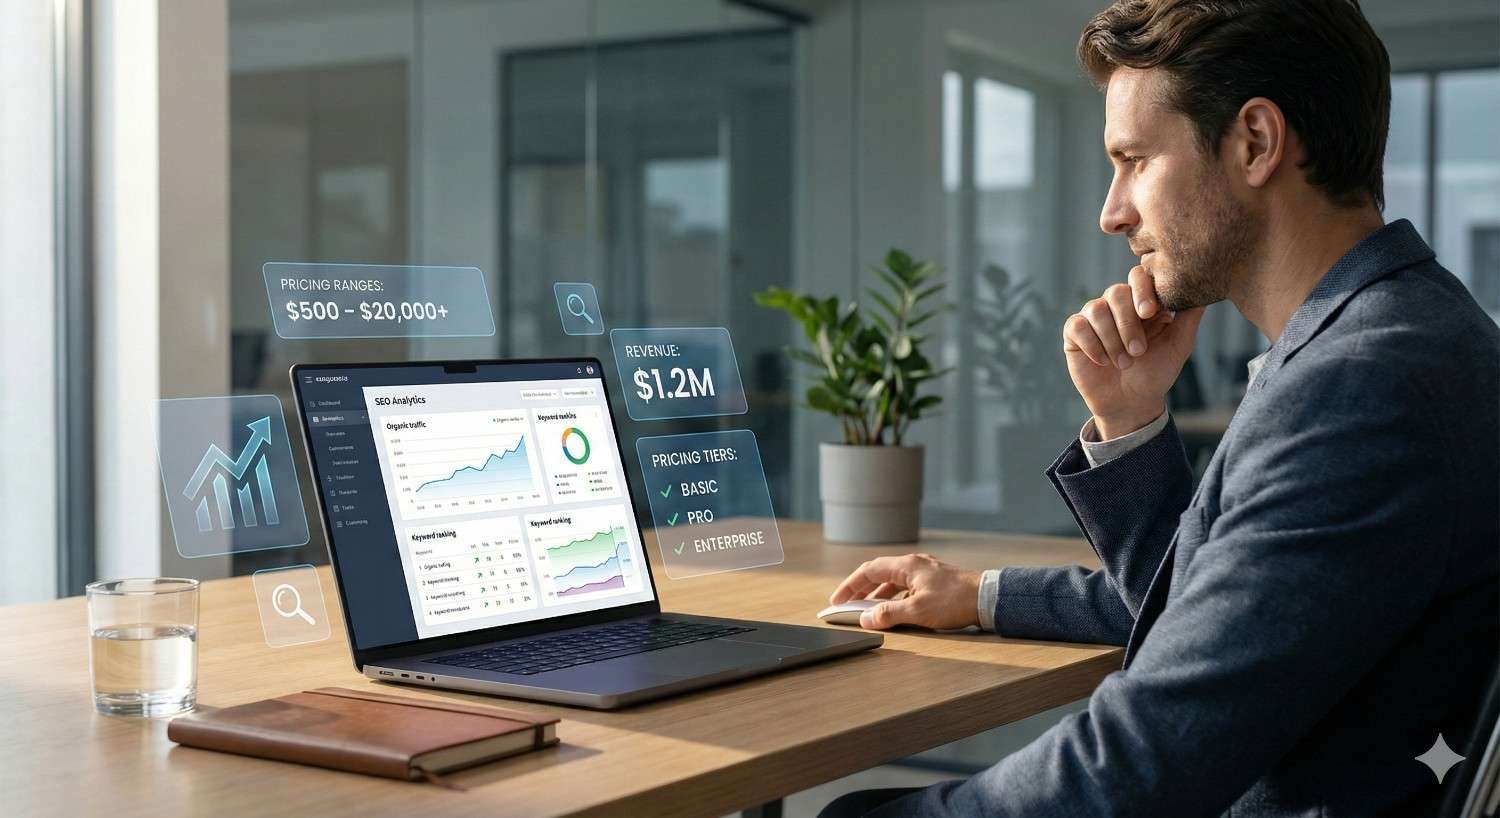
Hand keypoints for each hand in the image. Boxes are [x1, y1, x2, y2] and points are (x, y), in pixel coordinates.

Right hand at [828, 553, 981, 630]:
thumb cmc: (955, 601)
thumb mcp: (917, 611)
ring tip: (867, 609)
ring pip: (892, 581)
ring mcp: (925, 572)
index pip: (868, 571)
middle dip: (860, 589)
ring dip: (877, 594)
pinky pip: (905, 587)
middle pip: (878, 573)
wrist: (988, 599)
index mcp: (907, 565)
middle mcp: (914, 564)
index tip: (837, 600)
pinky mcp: (934, 582)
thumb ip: (888, 614)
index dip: (850, 586)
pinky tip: (894, 610)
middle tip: (846, 604)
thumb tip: (865, 618)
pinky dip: (893, 597)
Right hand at [1063, 266, 1205, 437]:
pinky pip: (1077, 326)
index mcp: (1142, 301)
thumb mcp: (1179, 345)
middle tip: (1138, 351)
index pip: (1139, 276)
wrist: (1131, 403)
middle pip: (1116, 292)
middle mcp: (1116, 304)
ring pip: (1096, 309)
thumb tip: (1203, 290)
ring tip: (1123, 363)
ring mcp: (1094, 317)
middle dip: (1128, 324)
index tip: (1149, 313)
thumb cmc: (1156, 373)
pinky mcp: (1074, 333)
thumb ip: (1189, 317)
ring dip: (1112, 340)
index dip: (1142, 290)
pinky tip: (1103, 362)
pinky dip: (1092, 345)